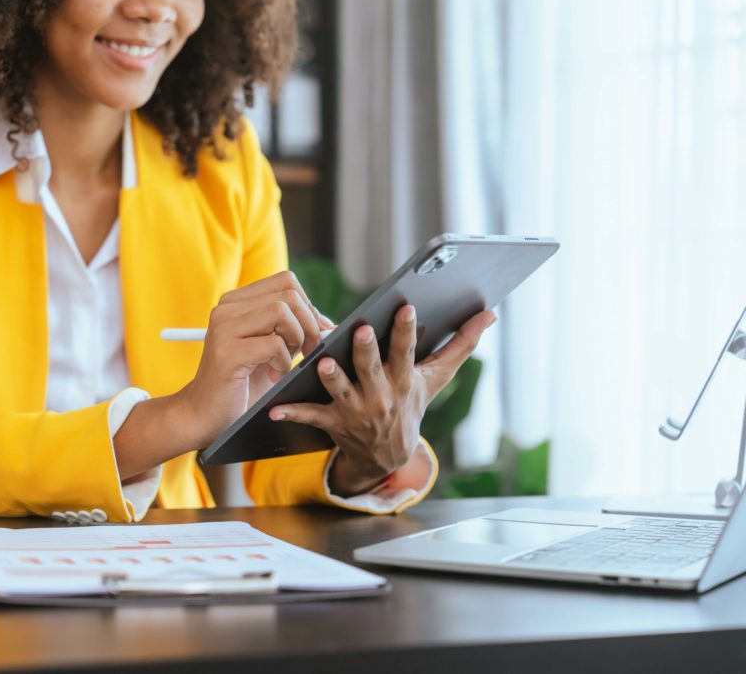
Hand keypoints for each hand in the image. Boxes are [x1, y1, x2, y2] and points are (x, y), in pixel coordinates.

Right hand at [174, 271, 333, 449]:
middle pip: (288, 294)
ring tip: (285, 363)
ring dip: (296, 340)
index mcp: (236, 302)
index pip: (286, 281)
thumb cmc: (241, 384)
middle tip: (306, 352)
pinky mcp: (227, 353)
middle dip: (308, 324)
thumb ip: (293, 331)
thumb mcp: (271, 350)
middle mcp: (226, 309)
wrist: (204, 415)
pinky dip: (283, 363)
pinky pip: (274, 344)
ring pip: (282, 312)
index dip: (308, 307)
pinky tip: (272, 376)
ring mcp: (224, 329)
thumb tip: (328, 323)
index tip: (312, 334)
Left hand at [269, 305, 496, 496]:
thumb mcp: (436, 378)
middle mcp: (381, 395)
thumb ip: (461, 344)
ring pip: (342, 391)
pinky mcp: (333, 423)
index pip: (407, 351)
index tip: (405, 308)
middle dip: (367, 350)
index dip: (406, 331)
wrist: (388, 455)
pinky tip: (273, 409)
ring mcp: (356, 410)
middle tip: (361, 330)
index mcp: (404, 379)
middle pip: (372, 368)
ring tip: (321, 363)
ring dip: (332, 379)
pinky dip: (291, 413)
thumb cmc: (411, 404)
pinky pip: (311, 416)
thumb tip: (491, 314)